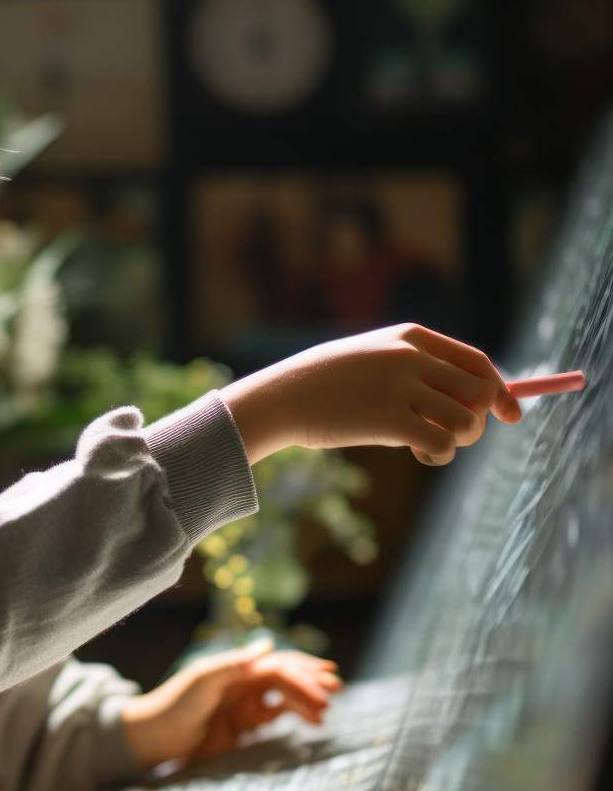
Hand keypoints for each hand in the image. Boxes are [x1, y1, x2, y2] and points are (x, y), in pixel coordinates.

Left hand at [120, 638, 340, 768]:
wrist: (153, 738)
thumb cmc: (174, 705)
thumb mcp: (202, 681)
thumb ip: (234, 664)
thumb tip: (269, 644)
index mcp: (235, 669)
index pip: (277, 666)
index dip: (303, 671)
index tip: (327, 680)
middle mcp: (242, 683)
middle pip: (284, 679)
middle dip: (310, 683)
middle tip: (335, 693)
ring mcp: (243, 704)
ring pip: (284, 697)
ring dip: (306, 701)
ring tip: (325, 714)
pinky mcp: (243, 726)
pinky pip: (275, 716)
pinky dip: (295, 716)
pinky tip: (311, 722)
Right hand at [220, 323, 522, 465]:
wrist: (280, 397)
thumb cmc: (323, 384)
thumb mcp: (370, 359)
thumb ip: (413, 369)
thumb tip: (466, 400)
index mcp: (410, 337)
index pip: (476, 361)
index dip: (500, 390)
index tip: (510, 414)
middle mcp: (411, 357)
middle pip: (478, 390)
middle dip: (478, 418)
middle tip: (457, 435)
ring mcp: (402, 387)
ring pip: (465, 419)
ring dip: (459, 439)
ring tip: (429, 444)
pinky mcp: (391, 421)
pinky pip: (443, 442)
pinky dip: (441, 454)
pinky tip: (419, 453)